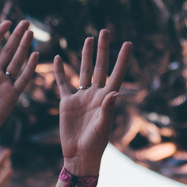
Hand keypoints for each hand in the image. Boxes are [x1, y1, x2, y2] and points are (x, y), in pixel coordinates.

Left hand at [0, 22, 37, 144]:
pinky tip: (35, 55)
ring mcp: (5, 83)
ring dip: (24, 47)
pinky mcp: (13, 94)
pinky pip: (23, 78)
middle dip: (17, 36)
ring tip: (31, 33)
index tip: (8, 22)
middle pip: (9, 50)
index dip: (1, 34)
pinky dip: (30, 67)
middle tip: (26, 23)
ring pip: (17, 61)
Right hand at [54, 30, 131, 175]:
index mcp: (107, 98)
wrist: (78, 155)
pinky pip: (63, 83)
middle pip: (100, 66)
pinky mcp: (67, 103)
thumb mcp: (103, 127)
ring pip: (84, 71)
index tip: (128, 43)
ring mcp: (82, 97)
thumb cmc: (95, 144)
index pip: (117, 74)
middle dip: (103, 49)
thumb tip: (115, 93)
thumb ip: (108, 109)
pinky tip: (58, 58)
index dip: (122, 59)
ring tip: (89, 38)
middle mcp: (96, 94)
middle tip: (105, 31)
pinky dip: (60, 71)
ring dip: (86, 55)